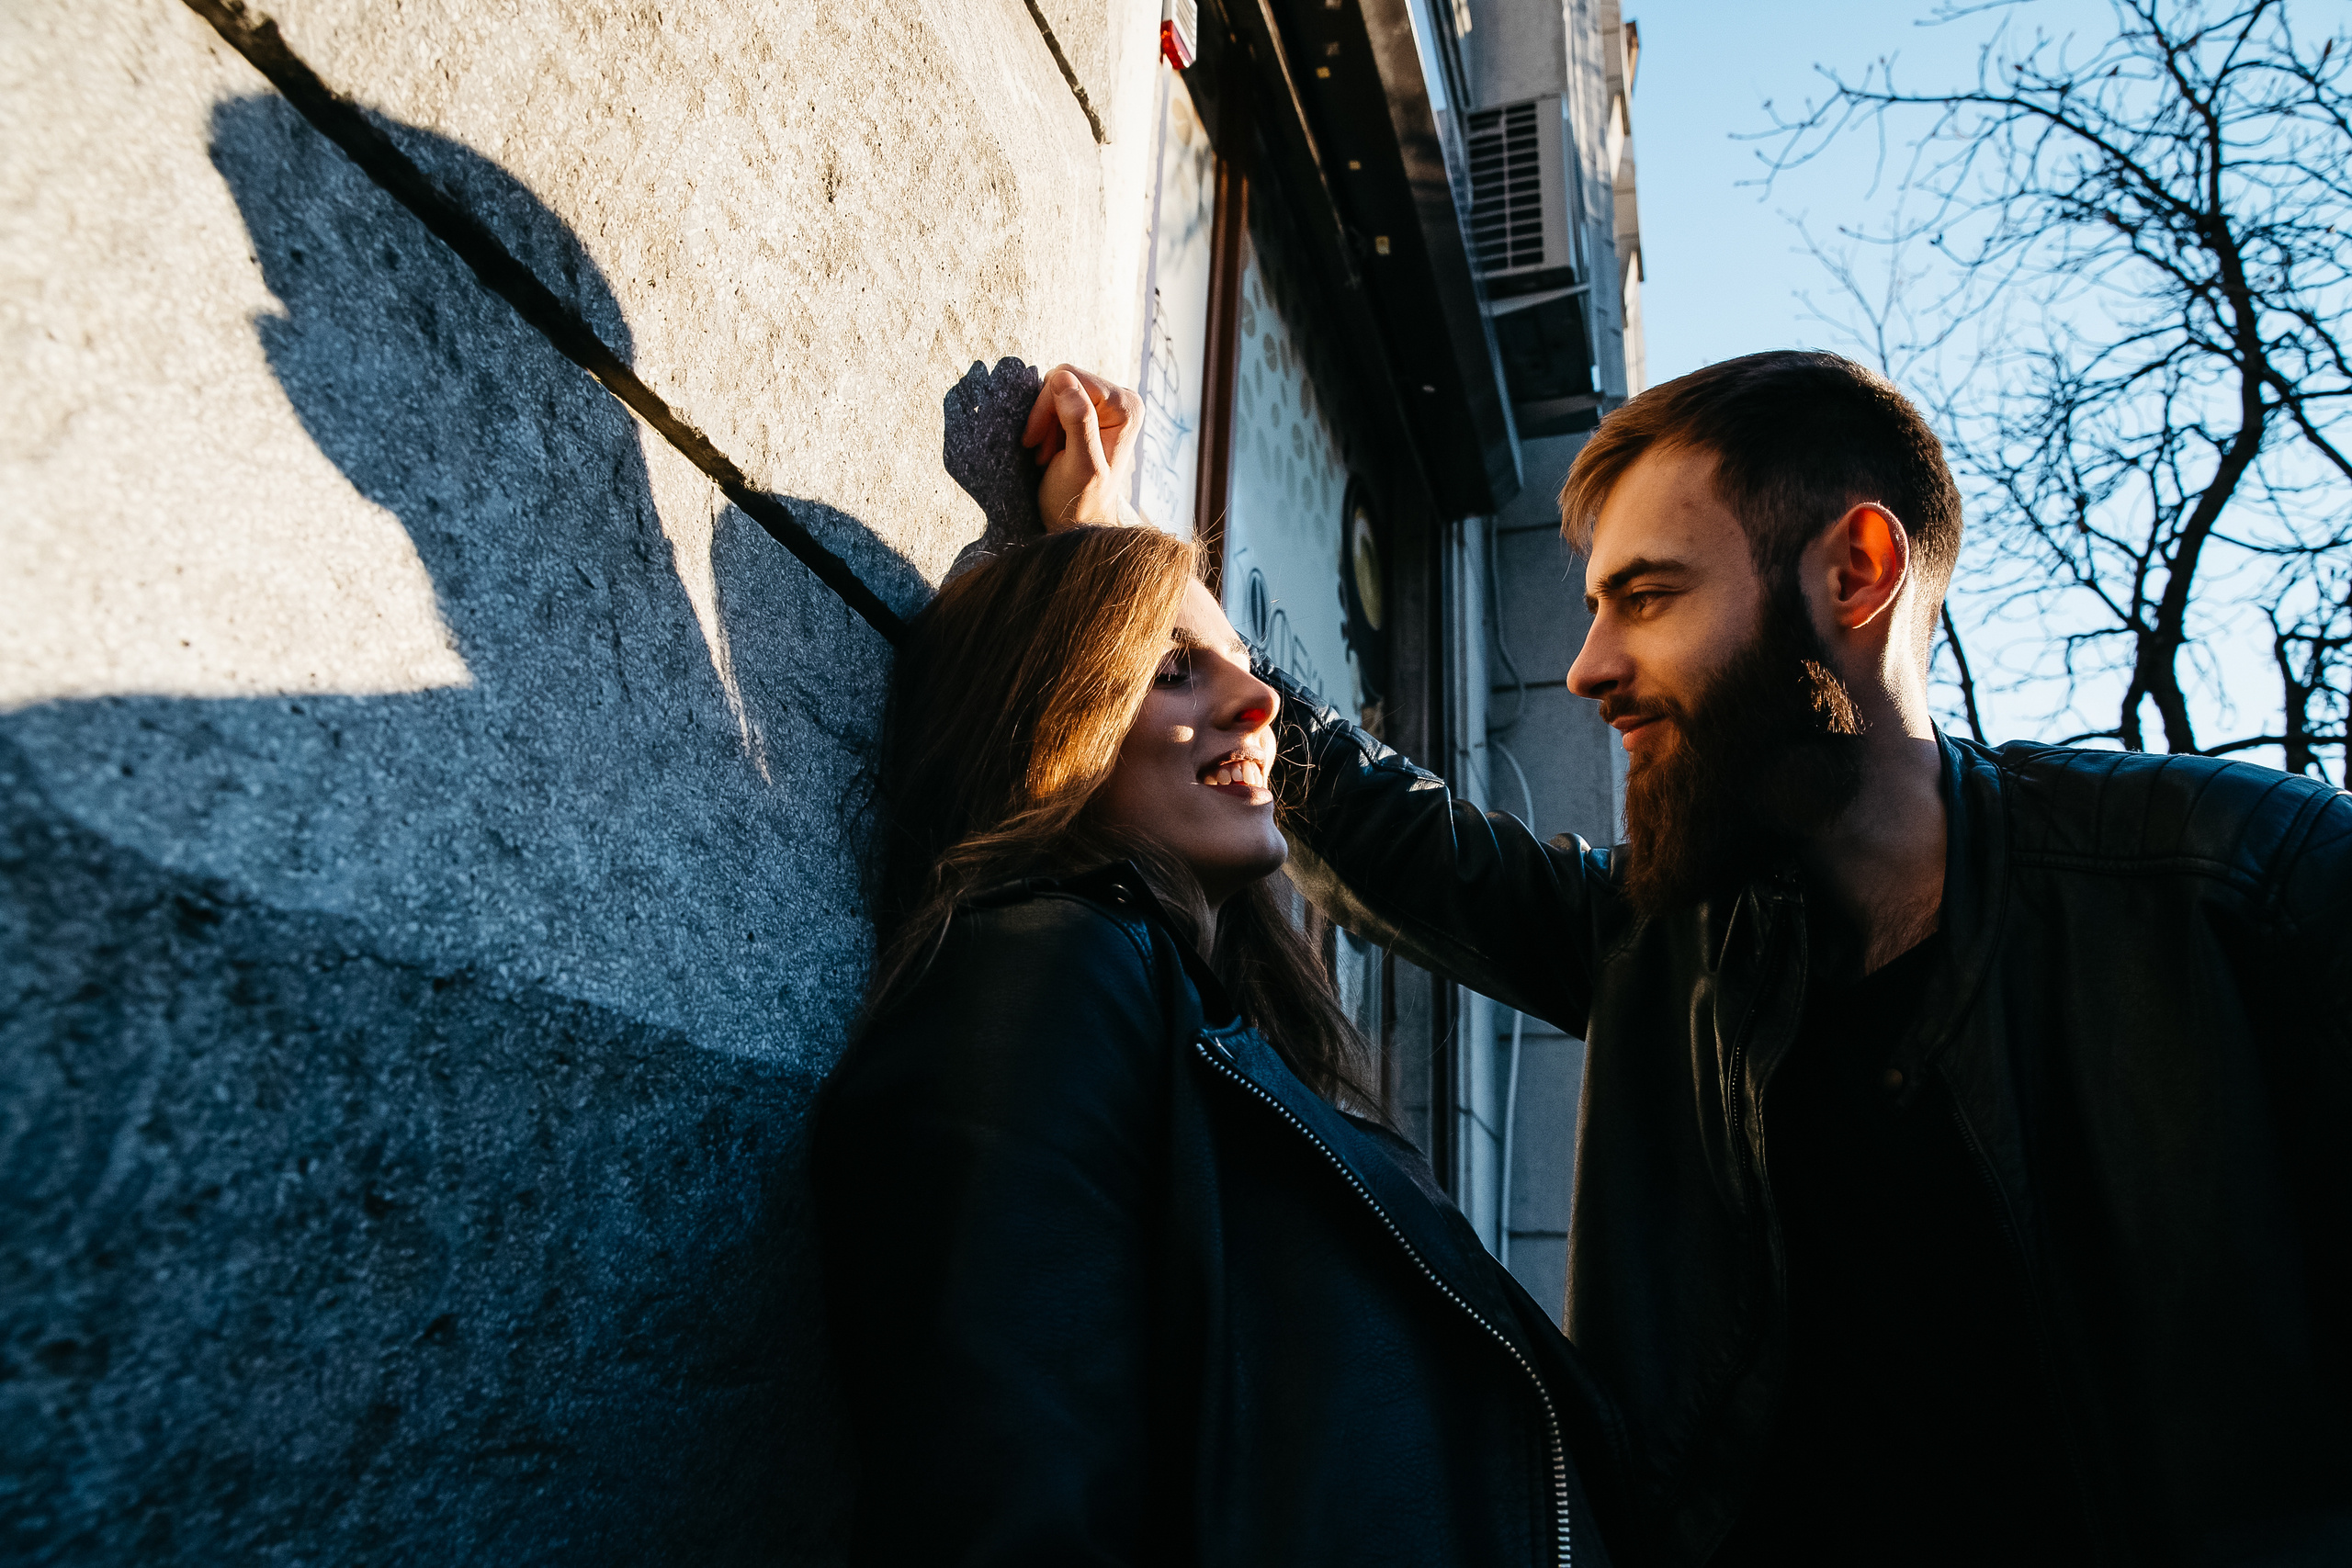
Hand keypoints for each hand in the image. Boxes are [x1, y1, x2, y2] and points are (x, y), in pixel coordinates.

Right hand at [1021, 364, 1141, 530]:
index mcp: (1127, 407)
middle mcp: (1123, 399)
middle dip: (1045, 416)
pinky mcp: (1093, 410)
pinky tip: (1050, 449)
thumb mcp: (1079, 465)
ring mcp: (1109, 404)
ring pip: (1056, 389)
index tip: (1036, 442)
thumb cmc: (1080, 502)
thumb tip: (1063, 379)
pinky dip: (1046, 424)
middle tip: (1041, 451)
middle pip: (1064, 379)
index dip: (1045, 407)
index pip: (1070, 378)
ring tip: (1046, 454)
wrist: (1079, 522)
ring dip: (1044, 423)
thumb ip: (1077, 422)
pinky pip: (1057, 400)